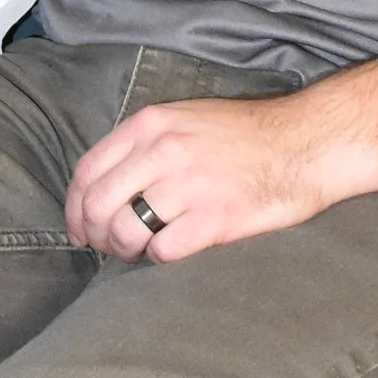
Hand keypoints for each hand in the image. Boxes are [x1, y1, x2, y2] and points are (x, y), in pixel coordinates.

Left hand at [64, 97, 333, 265]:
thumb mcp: (184, 119)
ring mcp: (189, 185)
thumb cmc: (244, 136)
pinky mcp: (215, 218)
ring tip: (138, 251)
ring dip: (124, 250)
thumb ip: (143, 145)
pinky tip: (172, 250)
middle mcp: (163, 151)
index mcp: (151, 125)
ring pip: (125, 231)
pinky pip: (163, 250)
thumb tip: (105, 186)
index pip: (87, 171)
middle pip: (98, 205)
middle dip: (94, 235)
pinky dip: (159, 257)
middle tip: (106, 247)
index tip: (79, 228)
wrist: (303, 144)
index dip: (74, 208)